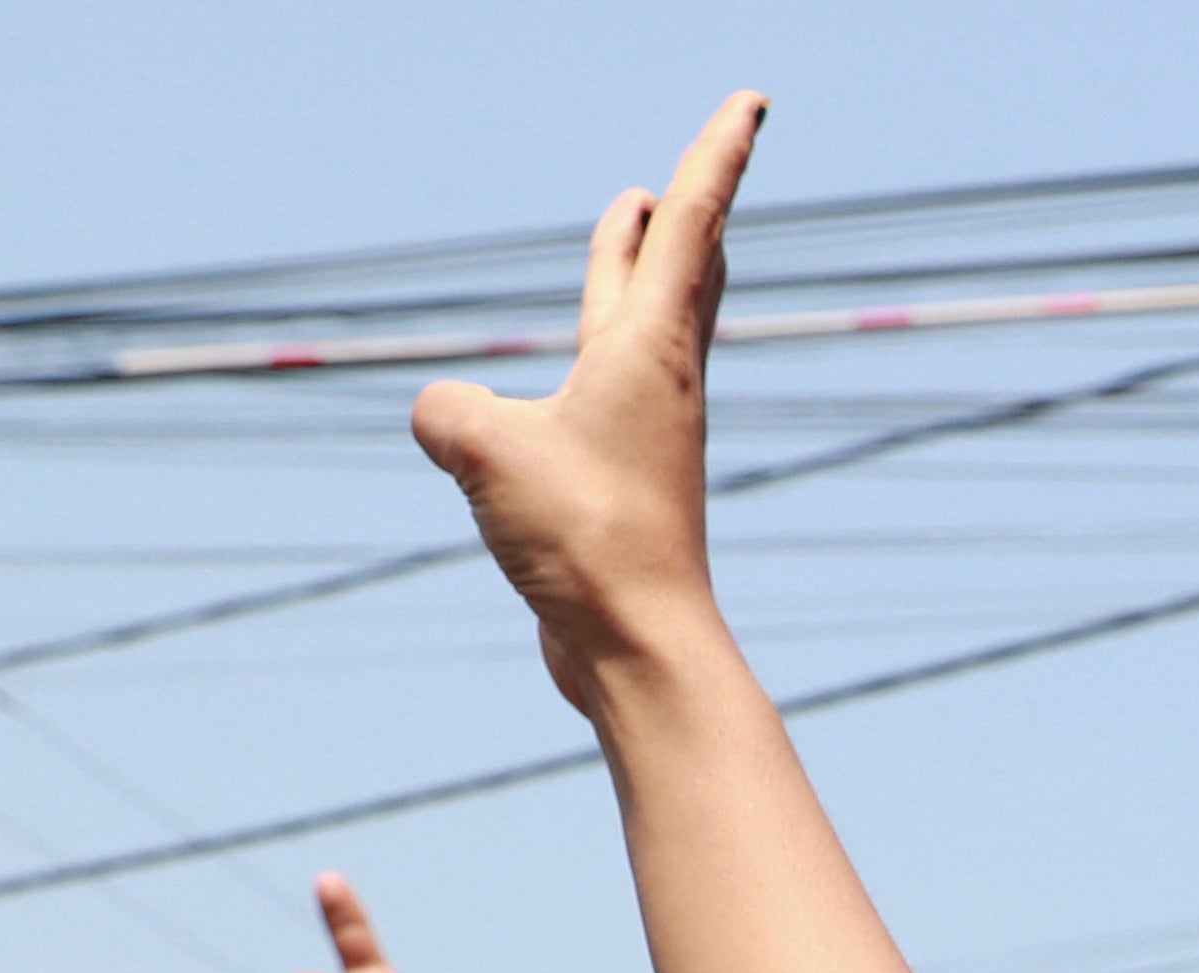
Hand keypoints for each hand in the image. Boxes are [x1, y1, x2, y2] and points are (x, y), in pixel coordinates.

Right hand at [411, 94, 762, 714]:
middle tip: (681, 179)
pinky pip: (606, 402)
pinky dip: (595, 365)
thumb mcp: (482, 449)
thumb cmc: (584, 540)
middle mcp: (662, 383)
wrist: (640, 645)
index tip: (754, 101)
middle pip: (681, 275)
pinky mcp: (628, 487)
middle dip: (679, 218)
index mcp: (649, 348)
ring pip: (651, 333)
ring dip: (642, 279)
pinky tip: (570, 385)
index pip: (689, 224)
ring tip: (633, 245)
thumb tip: (443, 417)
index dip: (718, 155)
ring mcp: (650, 436)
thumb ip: (447, 409)